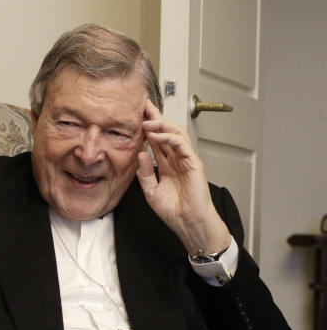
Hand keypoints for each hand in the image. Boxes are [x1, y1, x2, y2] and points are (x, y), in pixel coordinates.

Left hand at [137, 99, 230, 254]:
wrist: (188, 223)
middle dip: (154, 117)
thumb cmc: (174, 210)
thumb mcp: (151, 190)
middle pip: (166, 131)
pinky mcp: (194, 163)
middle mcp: (176, 159)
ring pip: (175, 133)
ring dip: (160, 125)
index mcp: (166, 164)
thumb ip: (145, 172)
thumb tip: (140, 153)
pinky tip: (155, 135)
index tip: (135, 115)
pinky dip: (168, 137)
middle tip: (142, 106)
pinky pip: (181, 144)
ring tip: (146, 120)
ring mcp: (186, 159)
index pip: (156, 140)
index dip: (147, 126)